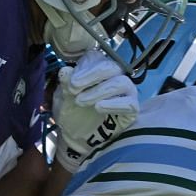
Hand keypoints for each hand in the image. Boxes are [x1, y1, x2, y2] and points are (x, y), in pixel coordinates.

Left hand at [51, 48, 140, 169]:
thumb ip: (65, 84)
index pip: (96, 58)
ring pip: (120, 82)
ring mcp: (126, 90)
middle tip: (73, 88)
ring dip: (98, 91)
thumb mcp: (63, 98)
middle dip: (90, 76)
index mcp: (97, 67)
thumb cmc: (72, 111)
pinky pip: (129, 103)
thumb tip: (65, 71)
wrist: (78, 137)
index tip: (70, 83)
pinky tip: (98, 107)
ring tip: (81, 102)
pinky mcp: (132, 108)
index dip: (83, 68)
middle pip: (110, 67)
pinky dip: (113, 104)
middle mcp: (114, 75)